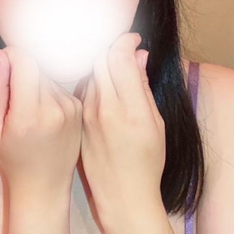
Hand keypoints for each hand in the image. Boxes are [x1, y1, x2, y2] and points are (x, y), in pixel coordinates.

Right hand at [0, 46, 82, 201]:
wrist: (45, 184)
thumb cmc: (13, 157)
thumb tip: (0, 54)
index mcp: (29, 113)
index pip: (25, 61)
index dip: (11, 56)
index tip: (4, 67)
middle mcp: (55, 107)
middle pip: (36, 66)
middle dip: (21, 73)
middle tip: (14, 99)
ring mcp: (71, 107)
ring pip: (48, 76)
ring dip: (36, 84)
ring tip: (31, 110)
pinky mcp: (80, 107)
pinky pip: (59, 87)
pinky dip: (49, 93)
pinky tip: (45, 115)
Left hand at [77, 32, 165, 221]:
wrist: (122, 194)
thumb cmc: (147, 161)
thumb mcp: (156, 123)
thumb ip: (143, 87)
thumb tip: (139, 55)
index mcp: (131, 109)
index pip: (119, 57)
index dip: (126, 41)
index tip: (133, 40)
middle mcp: (105, 108)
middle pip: (99, 59)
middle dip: (111, 48)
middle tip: (123, 51)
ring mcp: (87, 114)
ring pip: (89, 72)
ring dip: (101, 64)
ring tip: (114, 68)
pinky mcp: (78, 120)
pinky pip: (83, 89)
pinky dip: (93, 80)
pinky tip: (103, 86)